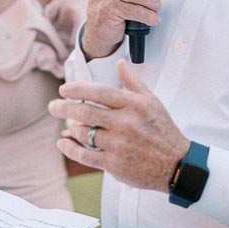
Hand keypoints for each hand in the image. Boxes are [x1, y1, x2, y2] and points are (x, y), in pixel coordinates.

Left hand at [49, 59, 189, 191]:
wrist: (175, 164)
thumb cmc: (163, 131)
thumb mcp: (152, 101)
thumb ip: (133, 82)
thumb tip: (120, 62)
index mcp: (133, 105)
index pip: (99, 92)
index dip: (78, 89)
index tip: (64, 89)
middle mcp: (124, 123)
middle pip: (86, 111)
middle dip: (64, 107)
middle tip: (53, 105)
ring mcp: (118, 144)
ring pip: (84, 133)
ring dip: (71, 127)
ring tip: (68, 124)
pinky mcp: (114, 164)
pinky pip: (86, 155)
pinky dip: (70, 148)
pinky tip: (63, 142)